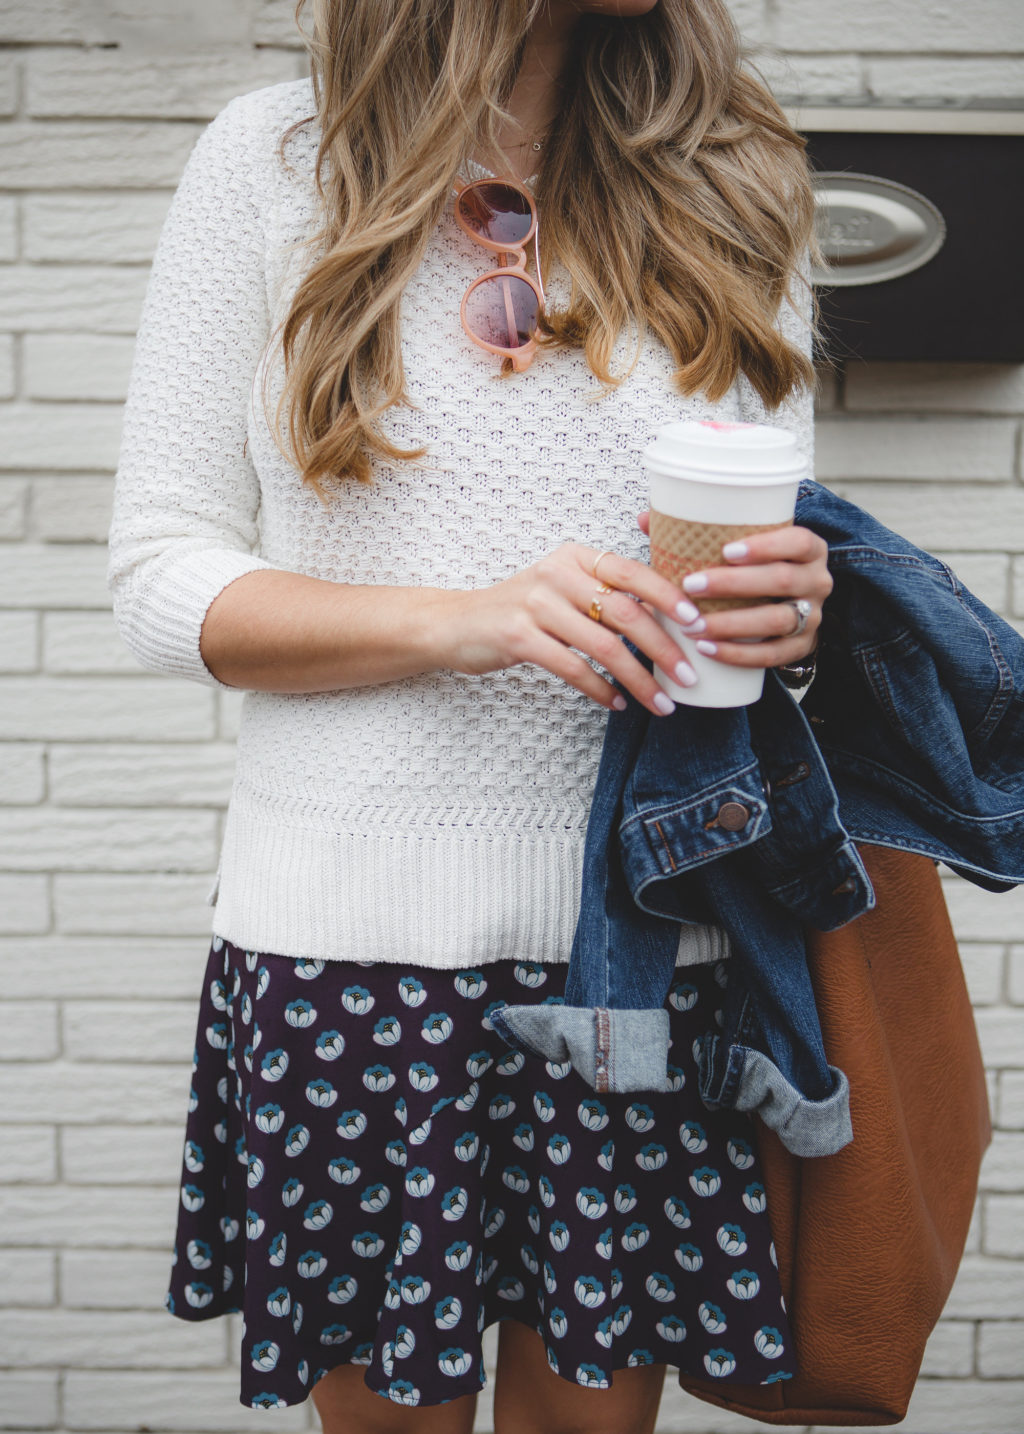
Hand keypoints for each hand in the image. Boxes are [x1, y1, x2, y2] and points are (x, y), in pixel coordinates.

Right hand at [440, 541, 707, 714]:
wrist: (456, 624)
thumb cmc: (520, 610)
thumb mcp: (561, 588)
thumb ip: (603, 595)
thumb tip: (666, 619)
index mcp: (575, 557)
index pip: (633, 572)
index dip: (669, 598)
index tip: (697, 623)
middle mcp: (556, 574)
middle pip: (626, 612)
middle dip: (664, 649)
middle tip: (688, 676)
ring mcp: (536, 605)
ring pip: (605, 646)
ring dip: (639, 679)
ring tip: (661, 702)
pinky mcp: (519, 638)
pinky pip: (573, 668)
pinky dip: (600, 689)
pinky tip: (617, 703)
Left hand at [637, 512, 829, 667]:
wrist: (788, 605)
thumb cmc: (754, 569)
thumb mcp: (739, 547)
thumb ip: (697, 532)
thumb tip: (644, 519)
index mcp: (808, 549)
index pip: (798, 541)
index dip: (766, 546)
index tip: (725, 551)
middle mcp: (818, 581)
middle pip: (783, 580)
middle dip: (734, 585)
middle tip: (691, 586)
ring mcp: (812, 616)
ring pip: (777, 620)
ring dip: (731, 624)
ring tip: (692, 624)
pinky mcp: (801, 648)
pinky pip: (773, 655)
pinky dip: (738, 654)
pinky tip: (707, 650)